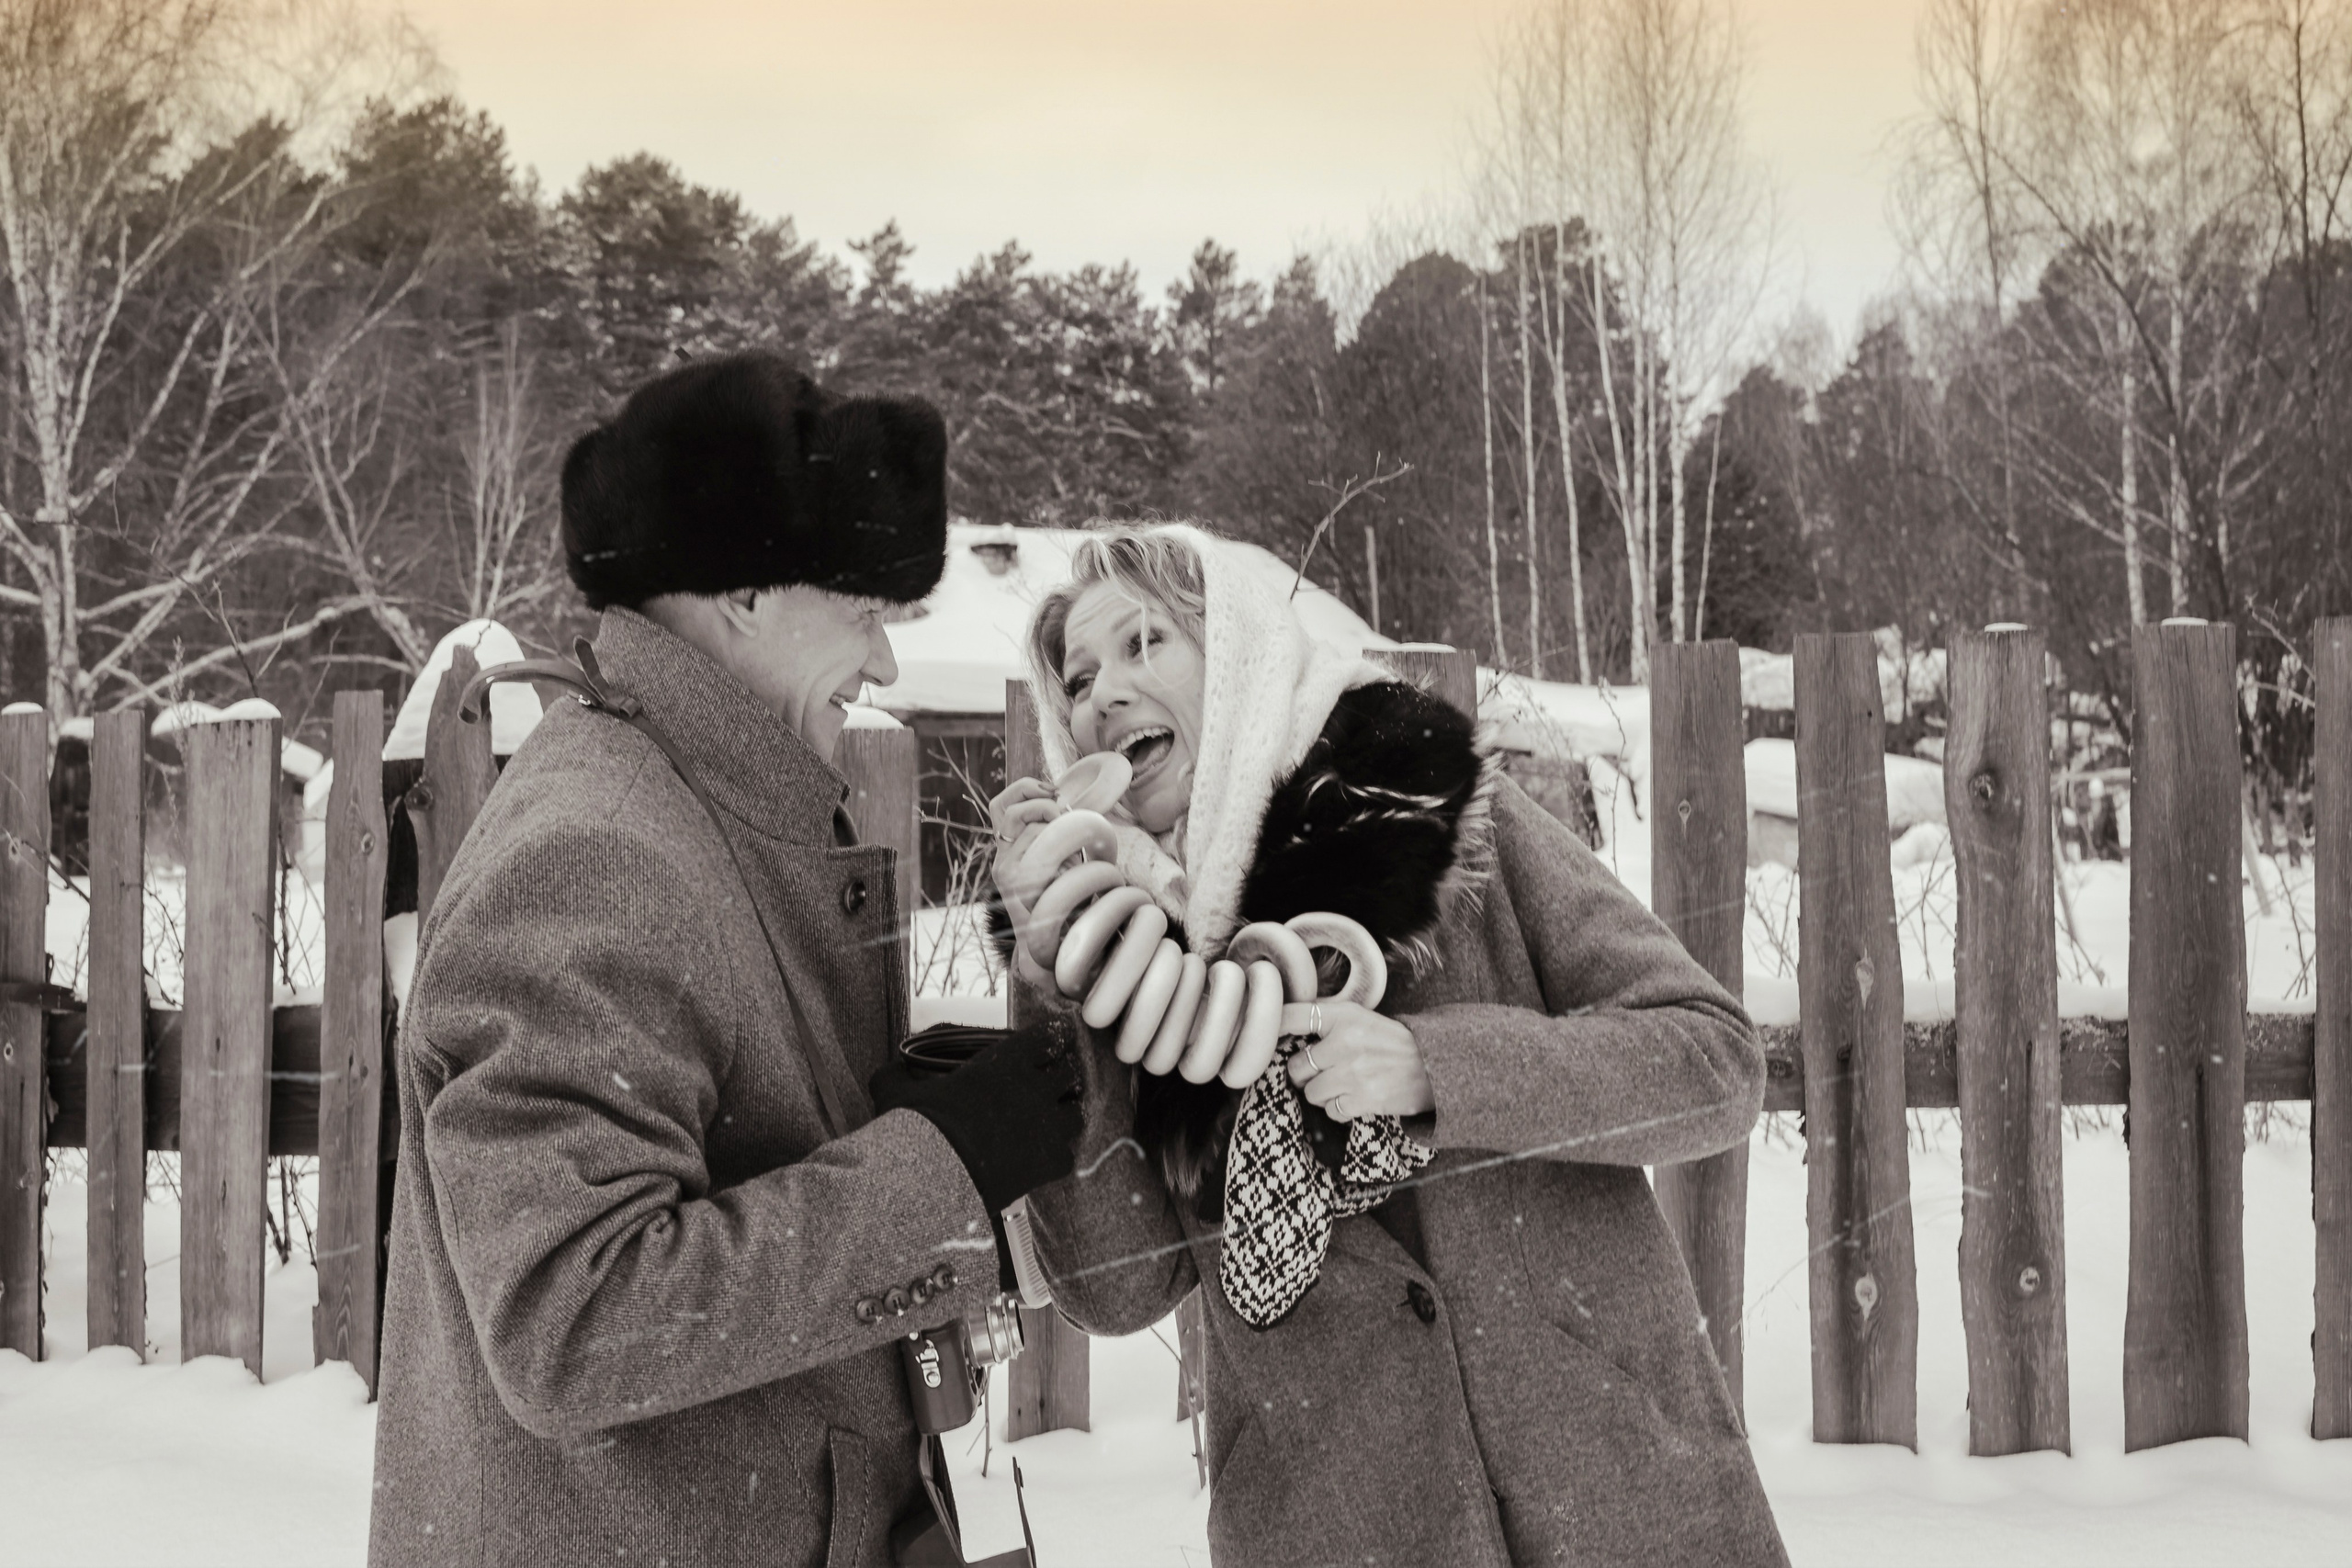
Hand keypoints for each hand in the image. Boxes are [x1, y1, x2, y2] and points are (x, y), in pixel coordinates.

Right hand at [869, 1018, 1084, 1213]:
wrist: (936, 1178)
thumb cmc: (918, 1128)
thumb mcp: (896, 1091)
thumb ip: (896, 1075)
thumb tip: (891, 1067)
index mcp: (1005, 1062)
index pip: (1048, 1036)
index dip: (1052, 1037)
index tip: (1051, 1039)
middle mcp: (1034, 1089)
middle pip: (1070, 1072)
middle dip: (1064, 1074)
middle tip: (1054, 1080)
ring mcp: (1047, 1126)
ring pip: (1078, 1112)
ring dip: (1067, 1112)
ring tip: (1053, 1119)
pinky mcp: (1050, 1163)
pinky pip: (1068, 1154)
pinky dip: (1057, 1155)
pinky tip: (1042, 1159)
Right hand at [986, 777, 1063, 914]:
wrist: (1047, 948)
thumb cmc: (1060, 903)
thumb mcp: (1055, 863)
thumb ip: (1053, 837)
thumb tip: (1068, 802)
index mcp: (1008, 850)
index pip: (1001, 805)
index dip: (1023, 789)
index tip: (1052, 790)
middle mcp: (1002, 859)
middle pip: (1011, 810)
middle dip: (1043, 802)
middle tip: (1065, 813)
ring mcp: (1007, 871)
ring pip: (1030, 828)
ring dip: (1058, 827)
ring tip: (1074, 842)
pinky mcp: (1018, 884)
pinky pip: (1039, 849)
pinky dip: (1062, 846)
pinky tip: (1073, 859)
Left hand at [1282, 1001, 1432, 1120]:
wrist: (1433, 1065)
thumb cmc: (1390, 1041)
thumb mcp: (1361, 1017)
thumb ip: (1325, 1018)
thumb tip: (1282, 1023)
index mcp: (1344, 1017)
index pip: (1293, 1017)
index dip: (1273, 1028)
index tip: (1263, 1036)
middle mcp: (1346, 1043)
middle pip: (1296, 1067)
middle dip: (1305, 1073)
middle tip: (1322, 1070)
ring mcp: (1354, 1074)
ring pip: (1312, 1093)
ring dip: (1323, 1093)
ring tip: (1344, 1083)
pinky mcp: (1363, 1100)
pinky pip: (1332, 1111)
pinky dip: (1339, 1108)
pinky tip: (1355, 1097)